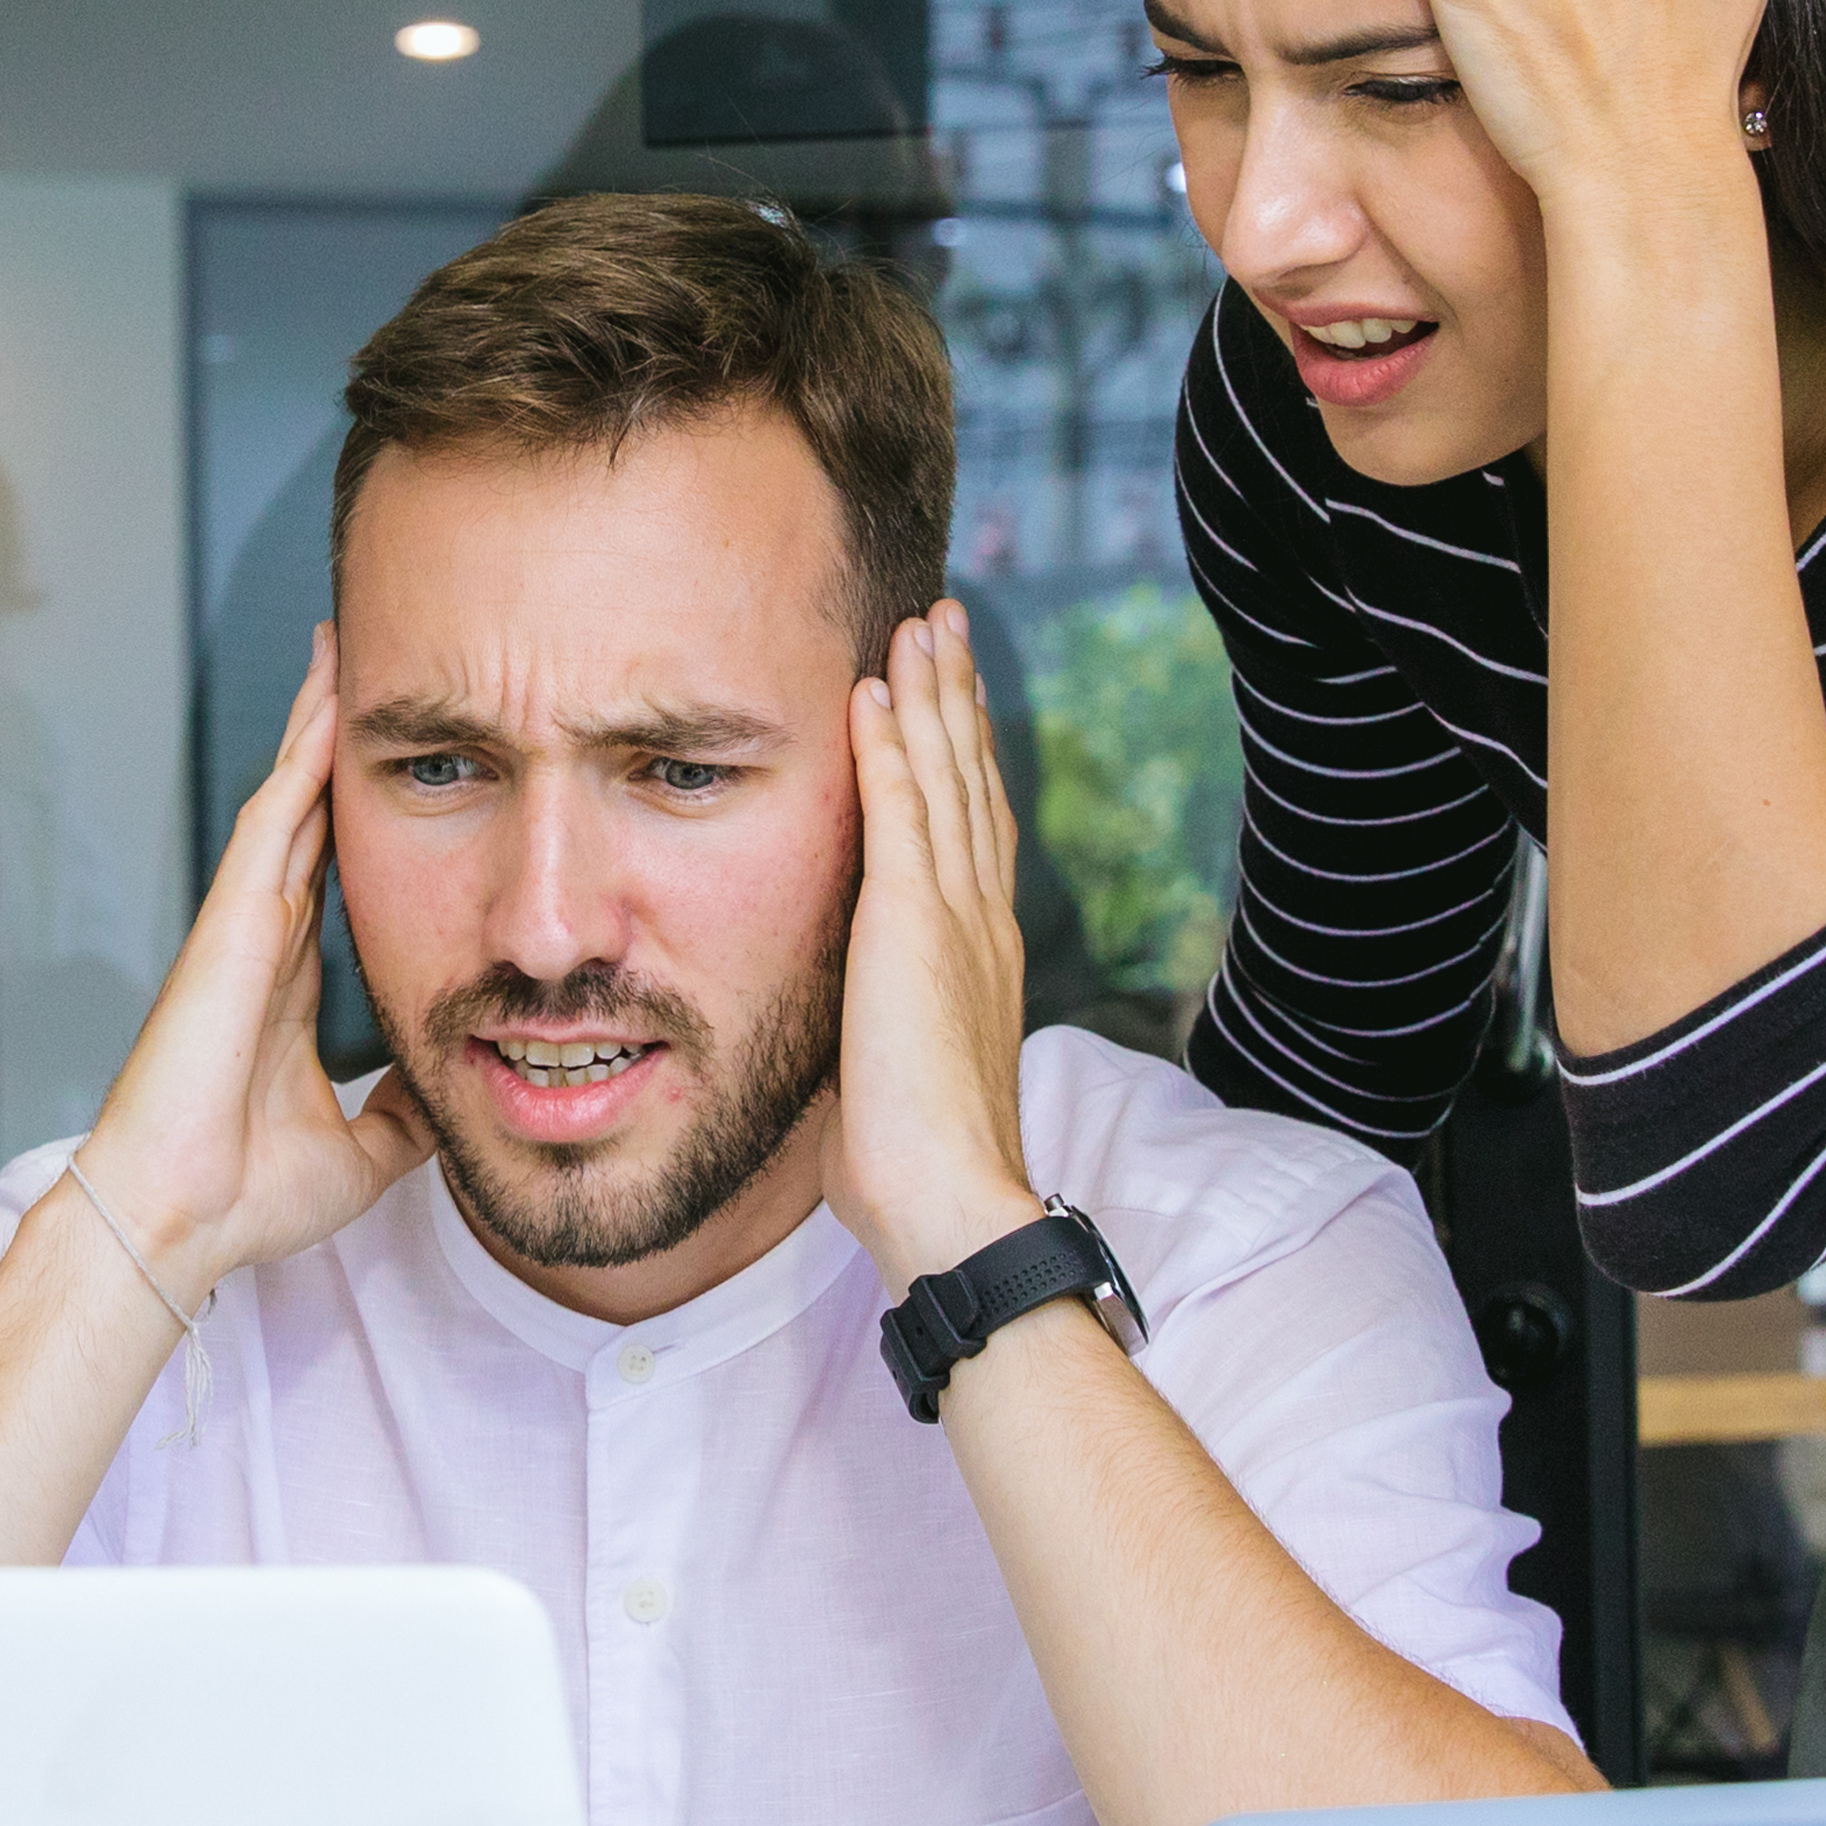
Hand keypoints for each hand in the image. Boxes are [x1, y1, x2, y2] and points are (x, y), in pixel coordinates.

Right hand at [64, 641, 437, 1300]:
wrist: (180, 1216)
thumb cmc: (246, 1195)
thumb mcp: (363, 1154)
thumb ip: (403, 1118)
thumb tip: (456, 1101)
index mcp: (289, 984)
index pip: (338, 874)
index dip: (362, 814)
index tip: (401, 768)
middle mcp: (266, 938)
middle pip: (313, 813)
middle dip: (335, 744)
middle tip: (371, 668)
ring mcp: (246, 920)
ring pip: (293, 794)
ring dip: (318, 722)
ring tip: (346, 648)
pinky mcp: (233, 915)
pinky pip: (277, 811)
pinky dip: (303, 751)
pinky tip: (328, 692)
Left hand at [830, 603, 1047, 1285]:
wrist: (949, 1201)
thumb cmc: (915, 1169)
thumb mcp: (892, 1074)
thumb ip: (878, 1028)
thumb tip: (846, 1030)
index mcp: (979, 957)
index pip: (970, 833)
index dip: (962, 759)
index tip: (948, 700)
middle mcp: (979, 921)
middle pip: (969, 782)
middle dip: (955, 700)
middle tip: (946, 624)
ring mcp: (954, 918)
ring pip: (943, 778)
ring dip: (928, 696)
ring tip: (918, 626)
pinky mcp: (914, 924)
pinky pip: (900, 811)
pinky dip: (889, 746)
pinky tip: (875, 689)